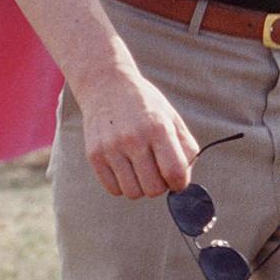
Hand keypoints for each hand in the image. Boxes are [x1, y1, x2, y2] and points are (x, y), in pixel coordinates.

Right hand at [76, 69, 200, 198]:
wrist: (107, 86)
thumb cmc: (145, 105)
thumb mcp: (171, 117)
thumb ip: (185, 146)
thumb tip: (185, 178)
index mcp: (158, 128)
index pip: (174, 171)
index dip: (180, 183)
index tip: (179, 181)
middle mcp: (134, 139)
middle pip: (153, 188)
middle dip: (161, 186)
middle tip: (159, 173)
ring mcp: (112, 148)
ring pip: (133, 193)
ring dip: (141, 187)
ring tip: (142, 169)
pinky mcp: (94, 155)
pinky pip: (113, 190)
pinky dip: (123, 185)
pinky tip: (126, 169)